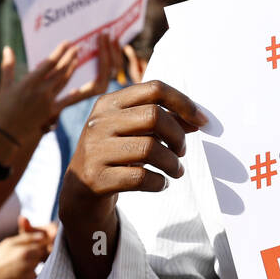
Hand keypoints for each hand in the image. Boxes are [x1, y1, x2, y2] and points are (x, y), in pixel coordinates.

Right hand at [0, 42, 79, 147]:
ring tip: (76, 60)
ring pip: (64, 82)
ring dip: (71, 70)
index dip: (60, 51)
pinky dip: (72, 94)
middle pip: (60, 70)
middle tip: (77, 47)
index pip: (49, 62)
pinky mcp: (51, 112)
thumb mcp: (4, 86)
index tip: (67, 42)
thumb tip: (7, 48)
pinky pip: (65, 101)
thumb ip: (8, 66)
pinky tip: (78, 89)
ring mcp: (48, 101)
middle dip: (70, 57)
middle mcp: (41, 90)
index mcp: (30, 82)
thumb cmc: (3, 108)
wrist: (6, 133)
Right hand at [0, 220, 57, 278]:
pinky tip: (14, 275)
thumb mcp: (10, 242)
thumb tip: (42, 236)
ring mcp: (25, 278)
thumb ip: (27, 237)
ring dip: (29, 270)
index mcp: (25, 252)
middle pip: (38, 260)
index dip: (34, 248)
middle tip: (18, 259)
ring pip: (35, 272)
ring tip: (15, 268)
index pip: (41, 249)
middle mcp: (27, 266)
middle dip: (32, 259)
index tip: (25, 250)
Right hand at [58, 80, 205, 278]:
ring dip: (172, 163)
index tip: (201, 121)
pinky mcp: (96, 178)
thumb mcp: (131, 130)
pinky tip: (161, 183)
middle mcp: (99, 122)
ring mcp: (95, 150)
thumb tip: (197, 120)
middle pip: (154, 116)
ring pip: (150, 149)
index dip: (183, 102)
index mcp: (109, 102)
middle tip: (182, 151)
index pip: (154, 88)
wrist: (79, 190)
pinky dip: (159, 182)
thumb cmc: (114, 153)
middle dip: (177, 136)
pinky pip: (140, 178)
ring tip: (176, 170)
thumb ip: (161, 120)